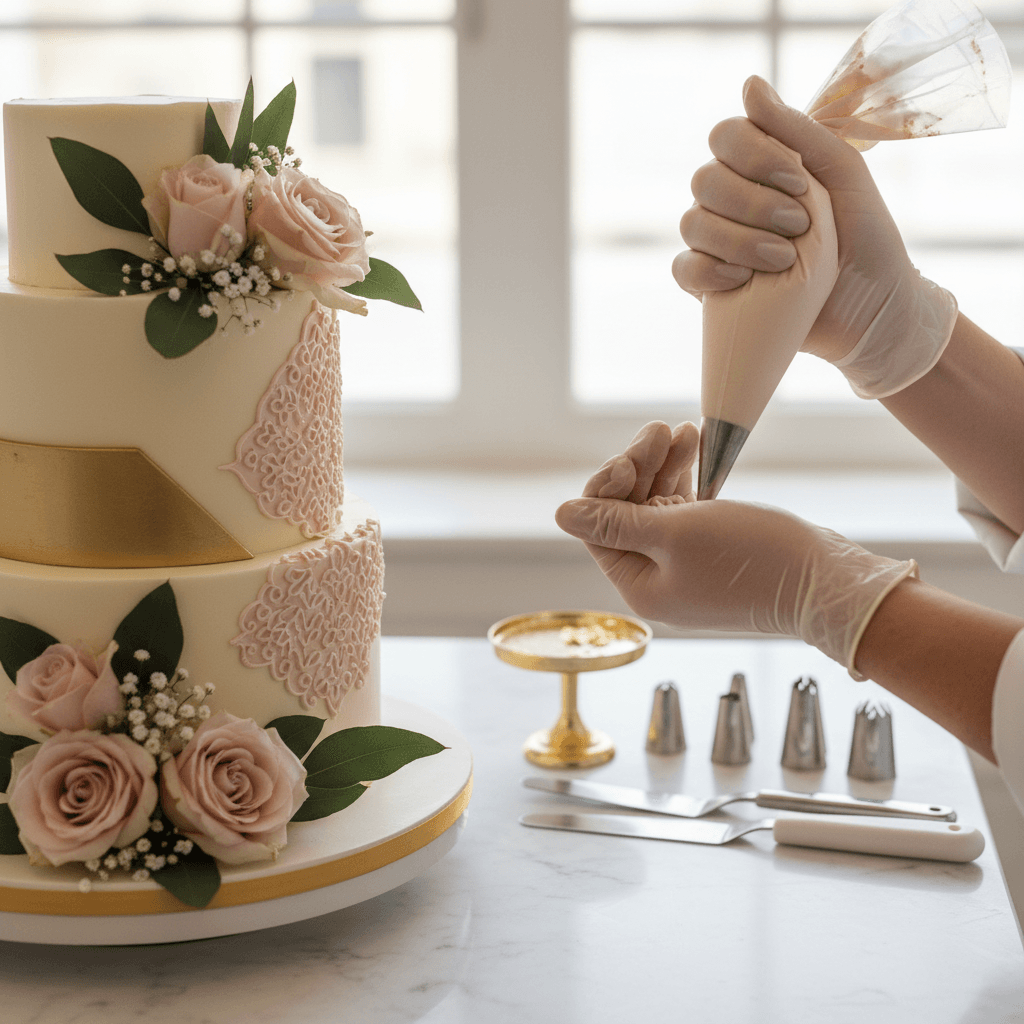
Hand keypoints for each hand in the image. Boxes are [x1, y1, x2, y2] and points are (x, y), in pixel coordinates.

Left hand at [558, 421, 917, 675]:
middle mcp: (655, 576)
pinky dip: (686, 477)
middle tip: (662, 431)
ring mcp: (682, 563)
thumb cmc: (752, 558)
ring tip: (684, 431)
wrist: (824, 580)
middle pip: (624, 510)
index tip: (634, 457)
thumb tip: (561, 514)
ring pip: (654, 503)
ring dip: (664, 464)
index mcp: (637, 583)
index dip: (608, 485)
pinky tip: (696, 444)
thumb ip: (615, 521)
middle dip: (639, 466)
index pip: (598, 526)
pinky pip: (683, 507)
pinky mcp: (709, 548)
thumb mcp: (673, 532)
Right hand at [673, 75, 956, 398]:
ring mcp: (718, 243)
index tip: (798, 181)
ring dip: (738, 239)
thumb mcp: (843, 174)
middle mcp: (733, 200)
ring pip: (693, 223)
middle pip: (705, 180)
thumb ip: (798, 131)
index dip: (753, 154)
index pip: (726, 137)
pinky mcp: (712, 286)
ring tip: (783, 261)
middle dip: (752, 203)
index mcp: (762, 166)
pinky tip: (740, 281)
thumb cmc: (865, 238)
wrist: (873, 310)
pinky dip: (707, 271)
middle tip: (797, 226)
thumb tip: (749, 84)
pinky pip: (684, 269)